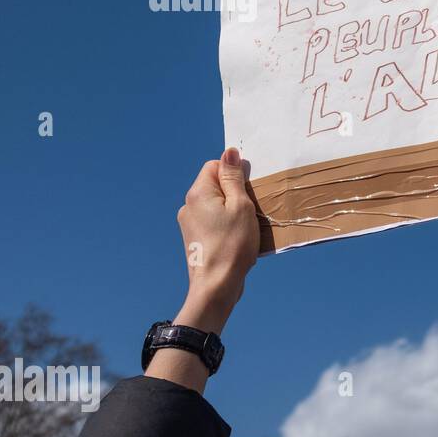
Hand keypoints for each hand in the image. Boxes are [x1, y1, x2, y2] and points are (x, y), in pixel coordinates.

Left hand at [173, 148, 259, 335]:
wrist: (217, 284)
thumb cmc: (233, 244)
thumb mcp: (240, 206)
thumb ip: (234, 178)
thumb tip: (229, 152)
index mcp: (198, 193)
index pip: (215, 166)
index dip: (235, 174)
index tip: (248, 191)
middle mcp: (188, 205)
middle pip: (215, 185)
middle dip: (234, 193)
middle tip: (249, 210)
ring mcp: (188, 223)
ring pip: (215, 205)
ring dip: (231, 211)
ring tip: (244, 228)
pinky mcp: (193, 238)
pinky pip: (212, 221)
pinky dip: (225, 225)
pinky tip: (237, 239)